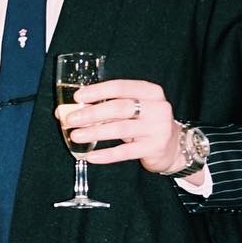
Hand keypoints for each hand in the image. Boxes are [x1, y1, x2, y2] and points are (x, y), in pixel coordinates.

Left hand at [55, 78, 186, 175]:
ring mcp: (158, 129)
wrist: (174, 146)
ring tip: (76, 136)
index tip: (78, 97)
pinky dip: (106, 154)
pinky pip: (125, 152)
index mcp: (151, 92)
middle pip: (119, 108)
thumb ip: (106, 106)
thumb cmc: (145, 122)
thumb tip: (67, 110)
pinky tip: (90, 156)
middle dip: (92, 113)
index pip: (121, 87)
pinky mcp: (154, 149)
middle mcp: (157, 108)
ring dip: (95, 133)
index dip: (98, 91)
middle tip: (71, 119)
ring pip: (121, 129)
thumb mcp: (132, 109)